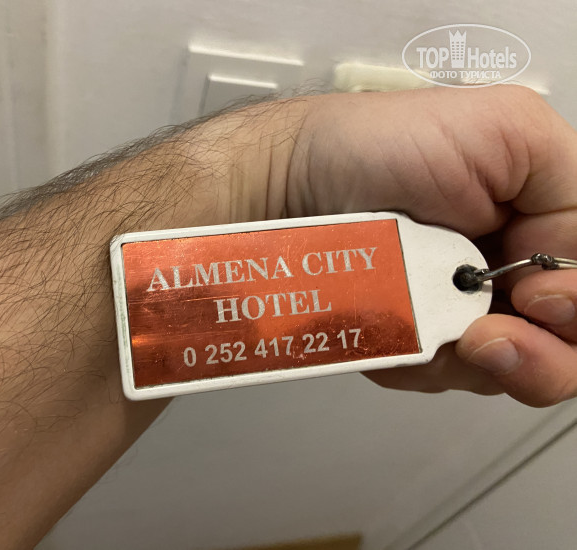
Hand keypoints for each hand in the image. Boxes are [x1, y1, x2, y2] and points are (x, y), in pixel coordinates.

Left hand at [280, 86, 576, 405]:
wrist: (293, 183)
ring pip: (508, 375)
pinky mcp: (414, 338)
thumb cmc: (384, 145)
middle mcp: (513, 273)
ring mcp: (462, 312)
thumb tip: (572, 258)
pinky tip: (402, 327)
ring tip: (446, 332)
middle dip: (543, 355)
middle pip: (566, 348)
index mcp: (544, 224)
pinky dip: (426, 364)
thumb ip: (571, 184)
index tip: (537, 296)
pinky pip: (442, 378)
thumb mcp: (509, 132)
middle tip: (487, 330)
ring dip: (482, 364)